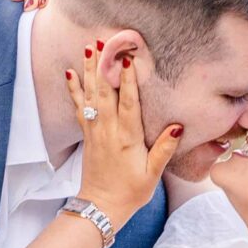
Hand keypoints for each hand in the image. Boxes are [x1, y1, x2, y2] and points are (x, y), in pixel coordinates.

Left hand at [67, 47, 179, 226]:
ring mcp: (95, 131)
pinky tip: (70, 73)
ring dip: (88, 70)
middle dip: (104, 66)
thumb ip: (164, 149)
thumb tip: (177, 126)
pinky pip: (79, 107)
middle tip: (103, 41)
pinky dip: (74, 89)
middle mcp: (107, 130)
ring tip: (87, 47)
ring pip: (90, 95)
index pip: (127, 104)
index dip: (127, 81)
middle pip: (105, 93)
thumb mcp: (152, 173)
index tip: (127, 60)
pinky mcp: (87, 135)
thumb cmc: (130, 191)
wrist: (101, 206)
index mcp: (126, 138)